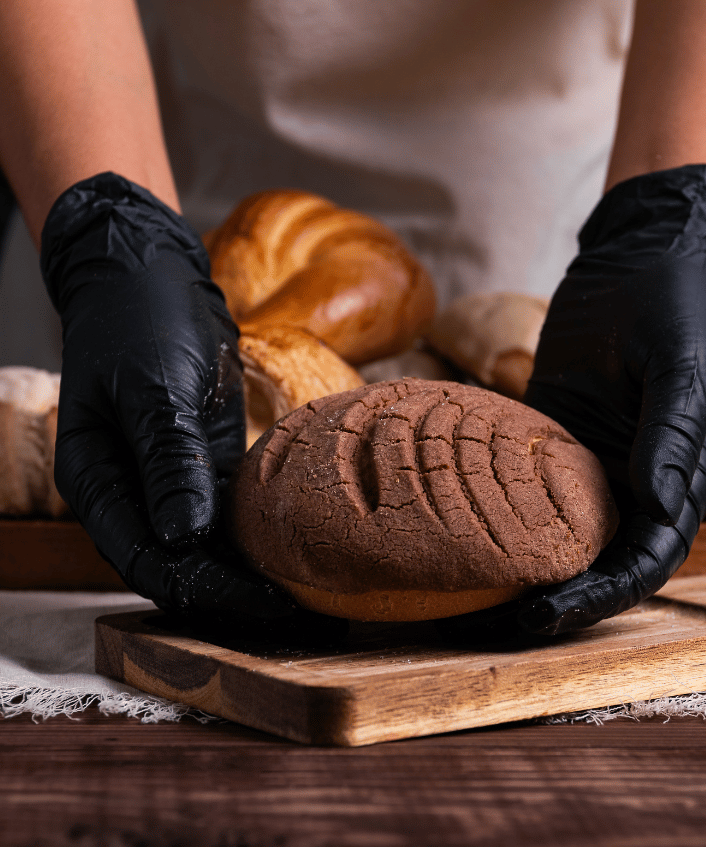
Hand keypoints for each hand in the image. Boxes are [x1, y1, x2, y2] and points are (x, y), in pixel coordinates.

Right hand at [40, 172, 345, 644]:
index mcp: (100, 481)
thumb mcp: (155, 389)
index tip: (258, 603)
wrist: (151, 273)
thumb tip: (184, 537)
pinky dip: (254, 530)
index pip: (145, 558)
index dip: (200, 590)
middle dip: (228, 591)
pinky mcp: (202, 459)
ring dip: (245, 567)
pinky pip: (227, 509)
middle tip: (293, 608)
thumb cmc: (139, 320)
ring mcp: (169, 477)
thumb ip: (168, 462)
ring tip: (302, 589)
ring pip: (205, 543)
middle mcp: (132, 490)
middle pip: (177, 561)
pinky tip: (294, 543)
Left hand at [437, 165, 705, 645]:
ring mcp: (586, 465)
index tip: (544, 616)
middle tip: (488, 624)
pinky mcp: (547, 440)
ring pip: (553, 534)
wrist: (638, 259)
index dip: (598, 597)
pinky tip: (451, 528)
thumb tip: (657, 505)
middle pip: (593, 562)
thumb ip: (672, 436)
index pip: (643, 561)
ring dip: (515, 568)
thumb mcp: (680, 366)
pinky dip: (493, 514)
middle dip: (550, 598)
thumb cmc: (674, 307)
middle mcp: (631, 483)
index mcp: (676, 480)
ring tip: (460, 594)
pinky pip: (520, 486)